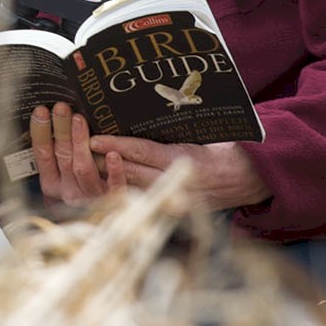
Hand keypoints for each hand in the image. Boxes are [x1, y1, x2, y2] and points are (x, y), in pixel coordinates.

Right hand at [29, 103, 115, 205]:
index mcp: (53, 185)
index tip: (41, 111)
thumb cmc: (85, 190)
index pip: (43, 155)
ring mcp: (90, 197)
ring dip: (80, 142)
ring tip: (79, 119)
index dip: (41, 132)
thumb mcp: (65, 175)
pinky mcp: (113, 201)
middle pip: (62, 157)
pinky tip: (114, 154)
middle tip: (62, 107)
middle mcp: (68, 191)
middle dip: (60, 129)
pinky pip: (113, 186)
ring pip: (82, 169)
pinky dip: (113, 170)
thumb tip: (56, 121)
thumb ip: (60, 154)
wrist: (106, 227)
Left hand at [87, 135, 270, 211]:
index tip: (93, 138)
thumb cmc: (225, 149)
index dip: (117, 145)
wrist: (250, 177)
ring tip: (81, 167)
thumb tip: (138, 116)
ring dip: (105, 180)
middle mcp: (177, 181)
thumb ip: (172, 131)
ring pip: (131, 190)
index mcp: (186, 159)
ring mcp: (175, 198)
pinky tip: (102, 186)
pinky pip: (141, 201)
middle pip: (131, 173)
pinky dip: (120, 193)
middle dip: (101, 163)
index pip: (144, 152)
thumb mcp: (202, 133)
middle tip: (75, 149)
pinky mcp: (173, 209)